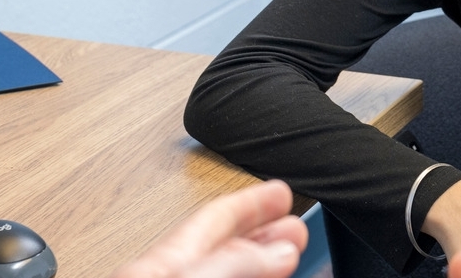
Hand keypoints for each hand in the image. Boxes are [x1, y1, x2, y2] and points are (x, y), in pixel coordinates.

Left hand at [110, 179, 307, 277]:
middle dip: (266, 229)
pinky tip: (272, 277)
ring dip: (265, 258)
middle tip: (297, 224)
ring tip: (293, 251)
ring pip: (232, 268)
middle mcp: (174, 273)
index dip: (252, 200)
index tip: (282, 190)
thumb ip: (228, 262)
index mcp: (162, 261)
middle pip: (227, 242)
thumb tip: (277, 247)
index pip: (216, 216)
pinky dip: (257, 277)